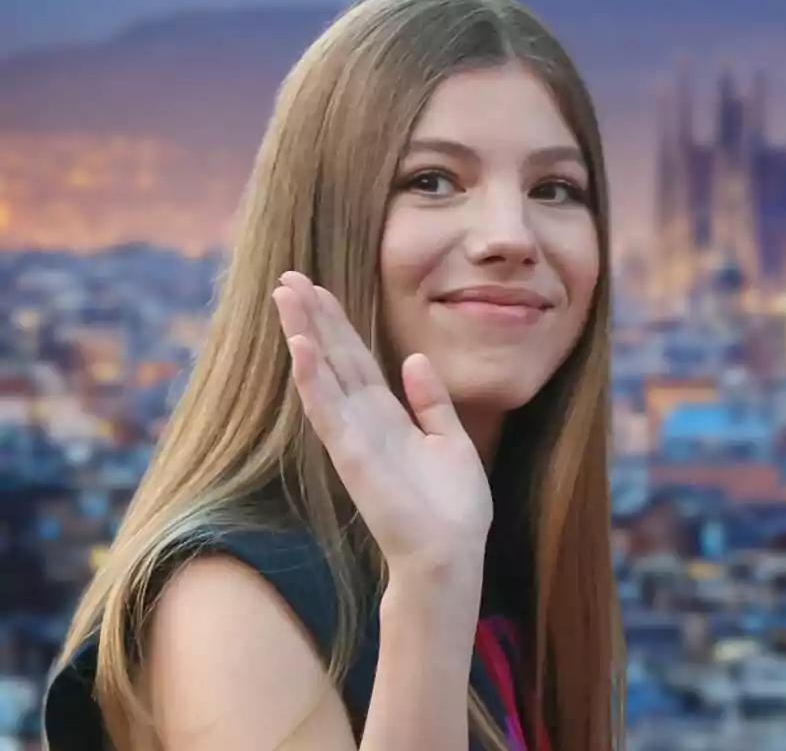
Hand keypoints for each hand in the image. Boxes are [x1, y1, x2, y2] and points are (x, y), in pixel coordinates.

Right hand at [271, 271, 492, 570]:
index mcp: (389, 416)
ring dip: (303, 335)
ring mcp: (354, 438)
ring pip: (323, 376)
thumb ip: (431, 401)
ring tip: (285, 296)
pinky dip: (313, 380)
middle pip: (333, 358)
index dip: (336, 323)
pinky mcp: (353, 457)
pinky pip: (328, 412)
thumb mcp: (451, 441)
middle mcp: (365, 422)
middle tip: (288, 277)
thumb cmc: (453, 509)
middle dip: (312, 318)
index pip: (356, 359)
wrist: (450, 556)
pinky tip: (299, 348)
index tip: (316, 287)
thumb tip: (414, 360)